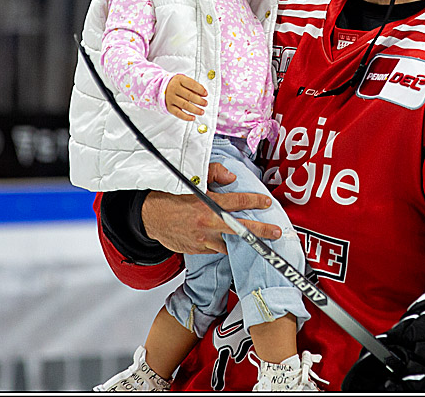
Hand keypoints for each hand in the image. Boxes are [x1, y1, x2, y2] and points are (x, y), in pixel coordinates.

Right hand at [141, 188, 281, 255]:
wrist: (148, 217)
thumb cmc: (169, 196)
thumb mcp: (191, 179)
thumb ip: (214, 173)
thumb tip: (232, 177)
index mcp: (207, 204)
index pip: (238, 202)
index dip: (255, 202)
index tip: (267, 202)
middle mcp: (207, 224)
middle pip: (241, 228)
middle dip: (261, 231)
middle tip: (276, 233)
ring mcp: (202, 240)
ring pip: (228, 244)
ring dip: (240, 241)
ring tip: (253, 240)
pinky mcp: (196, 250)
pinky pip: (214, 249)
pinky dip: (221, 244)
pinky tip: (225, 240)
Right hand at [165, 74, 206, 120]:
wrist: (163, 87)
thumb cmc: (178, 84)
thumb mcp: (185, 80)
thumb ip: (195, 86)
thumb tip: (203, 94)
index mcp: (179, 80)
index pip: (191, 84)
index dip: (200, 89)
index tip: (206, 94)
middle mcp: (174, 89)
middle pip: (189, 96)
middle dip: (199, 101)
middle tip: (205, 103)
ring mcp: (171, 98)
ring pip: (184, 105)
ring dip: (195, 109)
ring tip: (202, 112)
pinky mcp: (169, 107)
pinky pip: (178, 113)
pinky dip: (186, 117)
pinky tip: (193, 118)